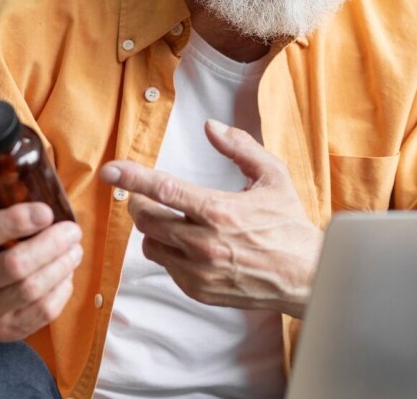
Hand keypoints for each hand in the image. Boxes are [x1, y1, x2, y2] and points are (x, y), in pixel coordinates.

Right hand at [0, 202, 82, 341]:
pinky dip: (63, 288)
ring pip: (33, 289)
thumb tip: (31, 173)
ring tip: (75, 249)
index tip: (47, 211)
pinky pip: (44, 310)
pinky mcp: (6, 330)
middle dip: (53, 244)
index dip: (18, 220)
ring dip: (63, 265)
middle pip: (16, 265)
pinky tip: (66, 273)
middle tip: (73, 231)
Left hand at [99, 120, 321, 317]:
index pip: (164, 189)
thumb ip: (240, 147)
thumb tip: (211, 127)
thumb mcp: (273, 176)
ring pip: (151, 244)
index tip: (111, 170)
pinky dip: (170, 251)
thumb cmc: (289, 224)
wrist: (306, 275)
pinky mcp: (198, 289)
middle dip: (141, 203)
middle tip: (150, 196)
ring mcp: (199, 270)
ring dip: (155, 229)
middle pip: (147, 219)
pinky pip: (166, 266)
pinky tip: (191, 244)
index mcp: (219, 210)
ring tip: (175, 221)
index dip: (133, 177)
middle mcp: (204, 243)